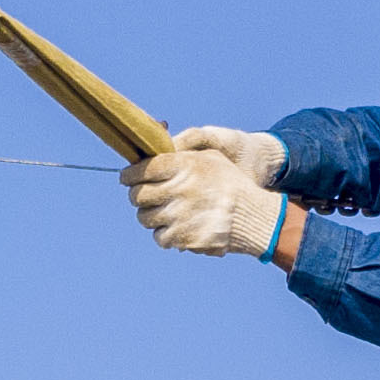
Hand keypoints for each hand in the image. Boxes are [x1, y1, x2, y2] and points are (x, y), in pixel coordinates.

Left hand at [131, 125, 291, 257]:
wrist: (253, 217)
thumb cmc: (230, 183)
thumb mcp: (210, 157)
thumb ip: (180, 151)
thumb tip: (152, 141)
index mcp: (184, 165)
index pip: (141, 169)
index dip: (129, 175)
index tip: (126, 178)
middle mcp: (179, 189)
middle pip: (137, 195)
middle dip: (138, 196)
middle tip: (144, 196)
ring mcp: (179, 215)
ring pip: (145, 218)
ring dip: (151, 216)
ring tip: (164, 212)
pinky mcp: (183, 237)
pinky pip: (159, 237)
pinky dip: (165, 234)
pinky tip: (176, 227)